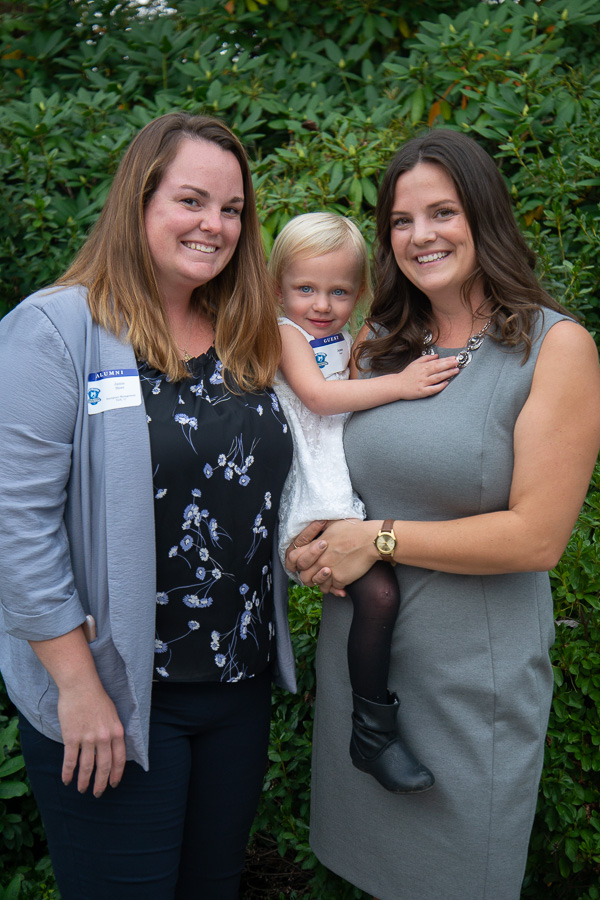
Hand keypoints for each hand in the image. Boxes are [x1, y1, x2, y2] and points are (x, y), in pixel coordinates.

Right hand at [58, 681, 125, 796]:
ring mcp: (87, 738)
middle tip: (97, 793)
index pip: (119, 759)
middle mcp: (104, 737)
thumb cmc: (97, 698)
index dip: (116, 774)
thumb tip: (112, 750)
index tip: (113, 784)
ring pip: (87, 767)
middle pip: (104, 767)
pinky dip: (68, 773)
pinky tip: (66, 780)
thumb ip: (113, 732)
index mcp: (117, 731)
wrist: (81, 686)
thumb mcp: (113, 715)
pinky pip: (70, 760)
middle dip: (101, 783)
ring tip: (82, 789)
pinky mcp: (72, 737)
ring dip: (84, 781)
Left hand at [294, 519, 375, 595]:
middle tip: (316, 573)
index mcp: (315, 545)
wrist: (371, 540)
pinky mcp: (340, 579)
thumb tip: (316, 524)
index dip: (296, 563)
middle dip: (308, 577)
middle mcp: (320, 559)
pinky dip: (336, 587)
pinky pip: (332, 588)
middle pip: (303, 576)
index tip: (303, 563)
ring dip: (322, 583)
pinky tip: (341, 582)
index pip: (293, 558)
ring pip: (317, 585)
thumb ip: (320, 528)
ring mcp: (329, 570)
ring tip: (329, 577)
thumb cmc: (354, 530)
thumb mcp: (333, 524)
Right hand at [396, 354, 458, 398]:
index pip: (436, 362)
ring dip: (447, 374)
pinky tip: (446, 383)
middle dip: (448, 365)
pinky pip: (433, 389)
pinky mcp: (422, 392)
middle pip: (438, 368)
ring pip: (437, 378)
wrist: (397, 385)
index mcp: (422, 367)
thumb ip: (426, 358)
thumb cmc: (407, 374)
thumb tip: (437, 356)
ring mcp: (423, 383)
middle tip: (457, 363)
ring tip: (456, 371)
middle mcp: (423, 374)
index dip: (446, 360)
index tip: (454, 358)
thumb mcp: (415, 363)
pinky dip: (440, 386)